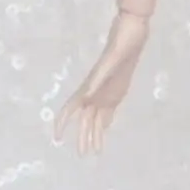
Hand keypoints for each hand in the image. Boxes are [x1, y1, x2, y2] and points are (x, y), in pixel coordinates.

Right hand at [54, 11, 149, 154]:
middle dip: (83, 137)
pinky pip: (108, 112)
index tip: (57, 138)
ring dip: (95, 135)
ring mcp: (106, 93)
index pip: (71, 109)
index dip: (62, 122)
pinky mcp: (117, 92)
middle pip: (85, 120)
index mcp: (89, 87)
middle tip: (83, 155)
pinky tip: (105, 132)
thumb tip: (87, 97)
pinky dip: (105, 124)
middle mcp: (95, 93)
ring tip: (95, 152)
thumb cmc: (120, 45)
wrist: (131, 34)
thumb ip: (99, 80)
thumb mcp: (110, 62)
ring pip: (97, 119)